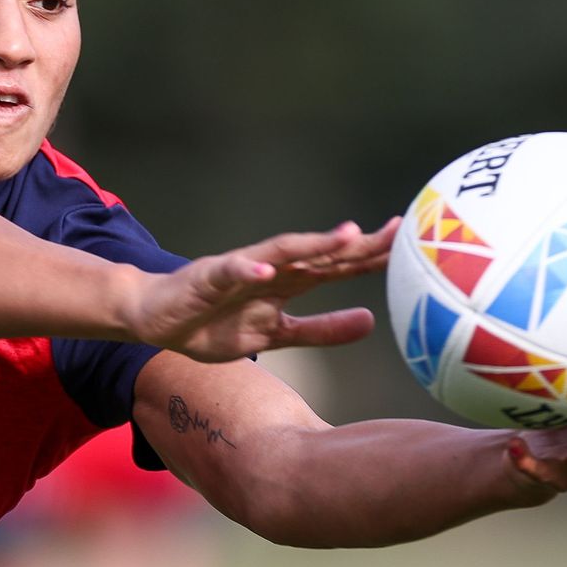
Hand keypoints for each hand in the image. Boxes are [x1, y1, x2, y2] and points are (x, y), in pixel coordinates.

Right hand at [128, 218, 400, 362]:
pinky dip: (248, 270)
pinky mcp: (207, 279)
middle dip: (357, 244)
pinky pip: (230, 272)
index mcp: (288, 283)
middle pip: (319, 253)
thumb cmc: (214, 323)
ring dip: (313, 245)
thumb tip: (370, 322)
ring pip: (281, 253)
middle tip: (396, 231)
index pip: (337, 266)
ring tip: (345, 237)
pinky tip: (267, 269)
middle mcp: (270, 270)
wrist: (154, 316)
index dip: (373, 257)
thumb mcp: (276, 335)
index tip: (411, 246)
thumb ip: (321, 330)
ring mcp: (239, 271)